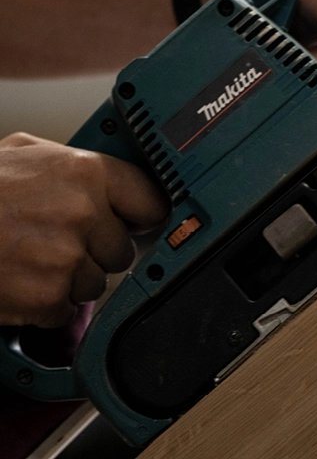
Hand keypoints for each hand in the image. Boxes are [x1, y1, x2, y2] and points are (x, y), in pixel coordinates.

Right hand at [0, 133, 167, 326]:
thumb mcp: (27, 152)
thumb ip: (76, 164)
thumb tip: (110, 179)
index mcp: (86, 172)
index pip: (149, 199)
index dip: (142, 214)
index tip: (139, 221)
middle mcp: (84, 213)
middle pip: (122, 248)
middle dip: (96, 249)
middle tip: (60, 238)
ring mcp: (68, 258)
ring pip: (96, 282)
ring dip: (71, 277)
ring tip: (34, 256)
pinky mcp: (49, 297)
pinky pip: (67, 309)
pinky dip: (47, 303)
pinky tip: (23, 279)